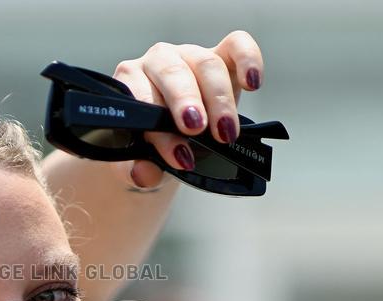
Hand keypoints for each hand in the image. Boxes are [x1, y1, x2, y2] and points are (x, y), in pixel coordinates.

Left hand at [112, 30, 263, 189]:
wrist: (168, 138)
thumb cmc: (148, 145)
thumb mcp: (137, 161)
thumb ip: (134, 169)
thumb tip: (144, 174)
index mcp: (130, 81)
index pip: (141, 95)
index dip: (160, 127)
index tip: (178, 156)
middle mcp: (157, 61)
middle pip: (173, 73)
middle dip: (188, 102)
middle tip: (198, 130)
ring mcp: (190, 54)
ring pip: (206, 64)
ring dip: (219, 98)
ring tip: (226, 132)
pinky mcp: (222, 54)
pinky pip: (237, 45)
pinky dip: (248, 60)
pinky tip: (253, 83)